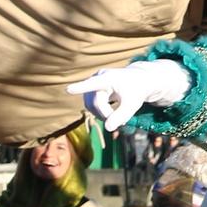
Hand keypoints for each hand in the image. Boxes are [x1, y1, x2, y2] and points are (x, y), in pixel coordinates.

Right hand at [66, 59, 189, 132]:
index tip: (68, 89)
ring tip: (118, 117)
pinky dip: (100, 113)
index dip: (80, 87)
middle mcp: (97, 78)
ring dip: (102, 115)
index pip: (94, 84)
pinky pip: (91, 105)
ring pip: (90, 105)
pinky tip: (112, 114)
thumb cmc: (136, 91)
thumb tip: (107, 128)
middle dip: (106, 114)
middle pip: (94, 102)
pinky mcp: (91, 90)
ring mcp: (92, 84)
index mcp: (109, 78)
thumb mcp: (133, 104)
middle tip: (122, 122)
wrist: (137, 81)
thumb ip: (121, 115)